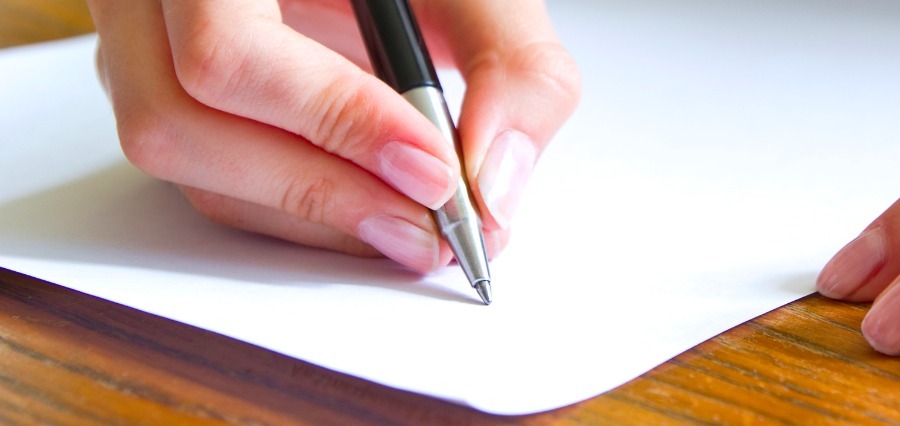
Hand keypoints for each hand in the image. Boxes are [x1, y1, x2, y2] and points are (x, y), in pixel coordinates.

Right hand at [86, 0, 580, 270]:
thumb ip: (508, 61)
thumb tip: (495, 185)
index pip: (227, 49)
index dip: (334, 120)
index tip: (434, 171)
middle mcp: (150, 0)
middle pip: (180, 120)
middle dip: (324, 190)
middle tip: (432, 225)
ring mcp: (138, 47)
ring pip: (181, 161)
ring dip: (309, 214)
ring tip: (414, 228)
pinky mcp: (161, 93)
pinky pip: (203, 175)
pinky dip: (295, 208)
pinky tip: (373, 210)